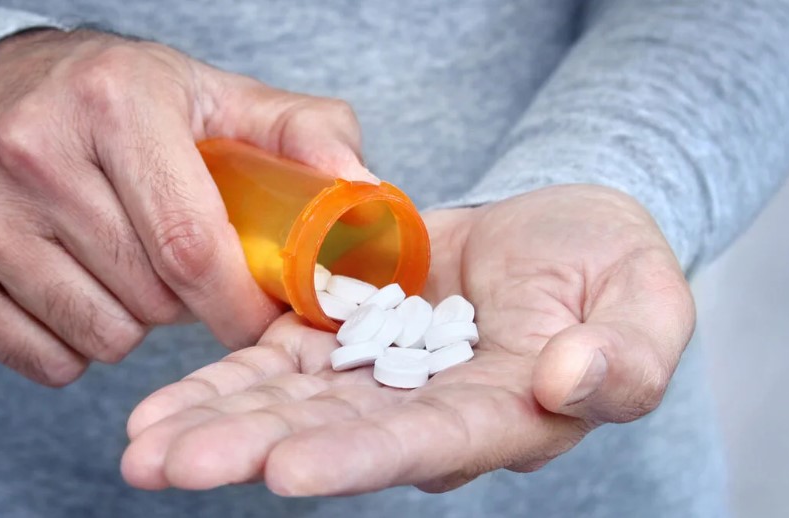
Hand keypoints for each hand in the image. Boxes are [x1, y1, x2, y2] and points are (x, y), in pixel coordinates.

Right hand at [0, 29, 372, 385]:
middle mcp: (33, 151)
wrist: (9, 87)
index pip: (193, 246)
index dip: (240, 304)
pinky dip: (79, 343)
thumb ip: (304, 134)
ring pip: (100, 335)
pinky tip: (84, 288)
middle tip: (185, 264)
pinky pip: (42, 357)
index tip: (266, 320)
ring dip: (137, 322)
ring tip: (131, 267)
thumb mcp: (219, 97)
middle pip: (151, 298)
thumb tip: (364, 190)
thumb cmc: (127, 98)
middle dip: (190, 304)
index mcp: (118, 105)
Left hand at [120, 185, 694, 494]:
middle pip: (335, 439)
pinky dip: (226, 377)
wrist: (561, 234)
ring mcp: (384, 377)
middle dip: (252, 451)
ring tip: (141, 445)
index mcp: (503, 415)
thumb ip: (627, 356)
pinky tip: (165, 401)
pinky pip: (283, 361)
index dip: (359, 458)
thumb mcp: (647, 299)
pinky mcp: (352, 335)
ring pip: (293, 407)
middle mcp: (431, 412)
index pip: (426, 444)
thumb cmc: (612, 266)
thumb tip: (570, 378)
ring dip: (218, 422)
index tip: (287, 470)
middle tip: (167, 466)